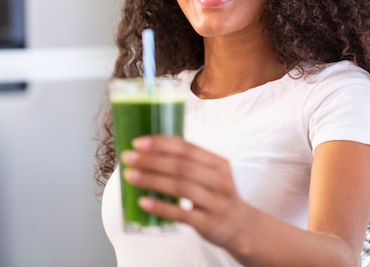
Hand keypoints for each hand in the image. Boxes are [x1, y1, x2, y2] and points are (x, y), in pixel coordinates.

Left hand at [121, 136, 251, 249]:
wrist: (241, 226)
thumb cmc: (218, 196)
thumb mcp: (212, 175)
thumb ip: (189, 163)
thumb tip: (148, 153)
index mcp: (219, 163)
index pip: (187, 148)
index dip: (161, 144)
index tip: (138, 143)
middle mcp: (220, 180)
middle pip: (182, 166)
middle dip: (151, 160)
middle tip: (129, 158)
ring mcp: (216, 202)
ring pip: (180, 187)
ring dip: (152, 180)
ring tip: (130, 176)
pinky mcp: (208, 223)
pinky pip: (181, 214)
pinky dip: (160, 207)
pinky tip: (143, 201)